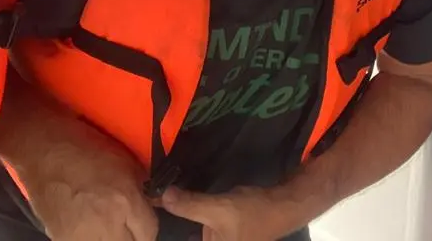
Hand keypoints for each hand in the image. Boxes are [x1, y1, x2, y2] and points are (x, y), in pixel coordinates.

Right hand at [17, 129, 157, 240]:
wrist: (43, 151)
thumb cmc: (85, 149)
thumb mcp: (125, 162)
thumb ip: (144, 188)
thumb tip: (156, 203)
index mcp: (125, 201)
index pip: (149, 233)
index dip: (148, 225)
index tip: (144, 219)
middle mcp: (106, 224)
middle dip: (134, 236)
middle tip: (129, 224)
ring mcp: (82, 237)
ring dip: (114, 239)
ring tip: (110, 226)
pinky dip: (92, 239)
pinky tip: (91, 228)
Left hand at [158, 186, 301, 240]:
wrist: (283, 205)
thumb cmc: (253, 214)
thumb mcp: (217, 209)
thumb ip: (189, 205)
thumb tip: (161, 196)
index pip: (178, 240)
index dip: (165, 232)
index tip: (149, 217)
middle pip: (182, 236)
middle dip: (169, 225)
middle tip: (152, 203)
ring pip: (187, 232)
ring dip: (178, 219)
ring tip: (160, 201)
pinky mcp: (216, 234)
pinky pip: (195, 228)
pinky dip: (188, 216)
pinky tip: (178, 202)